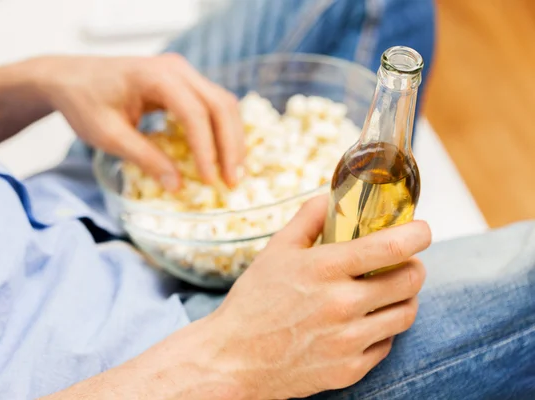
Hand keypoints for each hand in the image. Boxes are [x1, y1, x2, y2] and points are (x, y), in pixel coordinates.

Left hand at [35, 54, 244, 189]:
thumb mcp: (109, 137)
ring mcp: (182, 72)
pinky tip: (223, 154)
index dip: (207, 149)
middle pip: (220, 105)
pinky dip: (222, 129)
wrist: (70, 79)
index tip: (210, 180)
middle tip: (233, 180)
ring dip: (231, 138)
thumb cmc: (84, 103)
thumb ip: (145, 158)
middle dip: (230, 145)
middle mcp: (176, 69)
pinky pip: (213, 104)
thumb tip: (178, 186)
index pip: (195, 113)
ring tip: (233, 171)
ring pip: (223, 104)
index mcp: (155, 76)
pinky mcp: (183, 82)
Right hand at [43, 196, 430, 399]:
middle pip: (410, 280)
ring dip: (403, 297)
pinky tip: (363, 320)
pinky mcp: (349, 369)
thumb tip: (333, 197)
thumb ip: (308, 219)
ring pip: (405, 314)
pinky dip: (382, 328)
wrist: (234, 358)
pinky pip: (386, 343)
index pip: (390, 247)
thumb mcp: (276, 250)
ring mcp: (347, 341)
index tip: (422, 229)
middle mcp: (341, 305)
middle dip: (413, 266)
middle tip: (401, 262)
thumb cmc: (253, 301)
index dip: (417, 234)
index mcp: (323, 270)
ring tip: (386, 291)